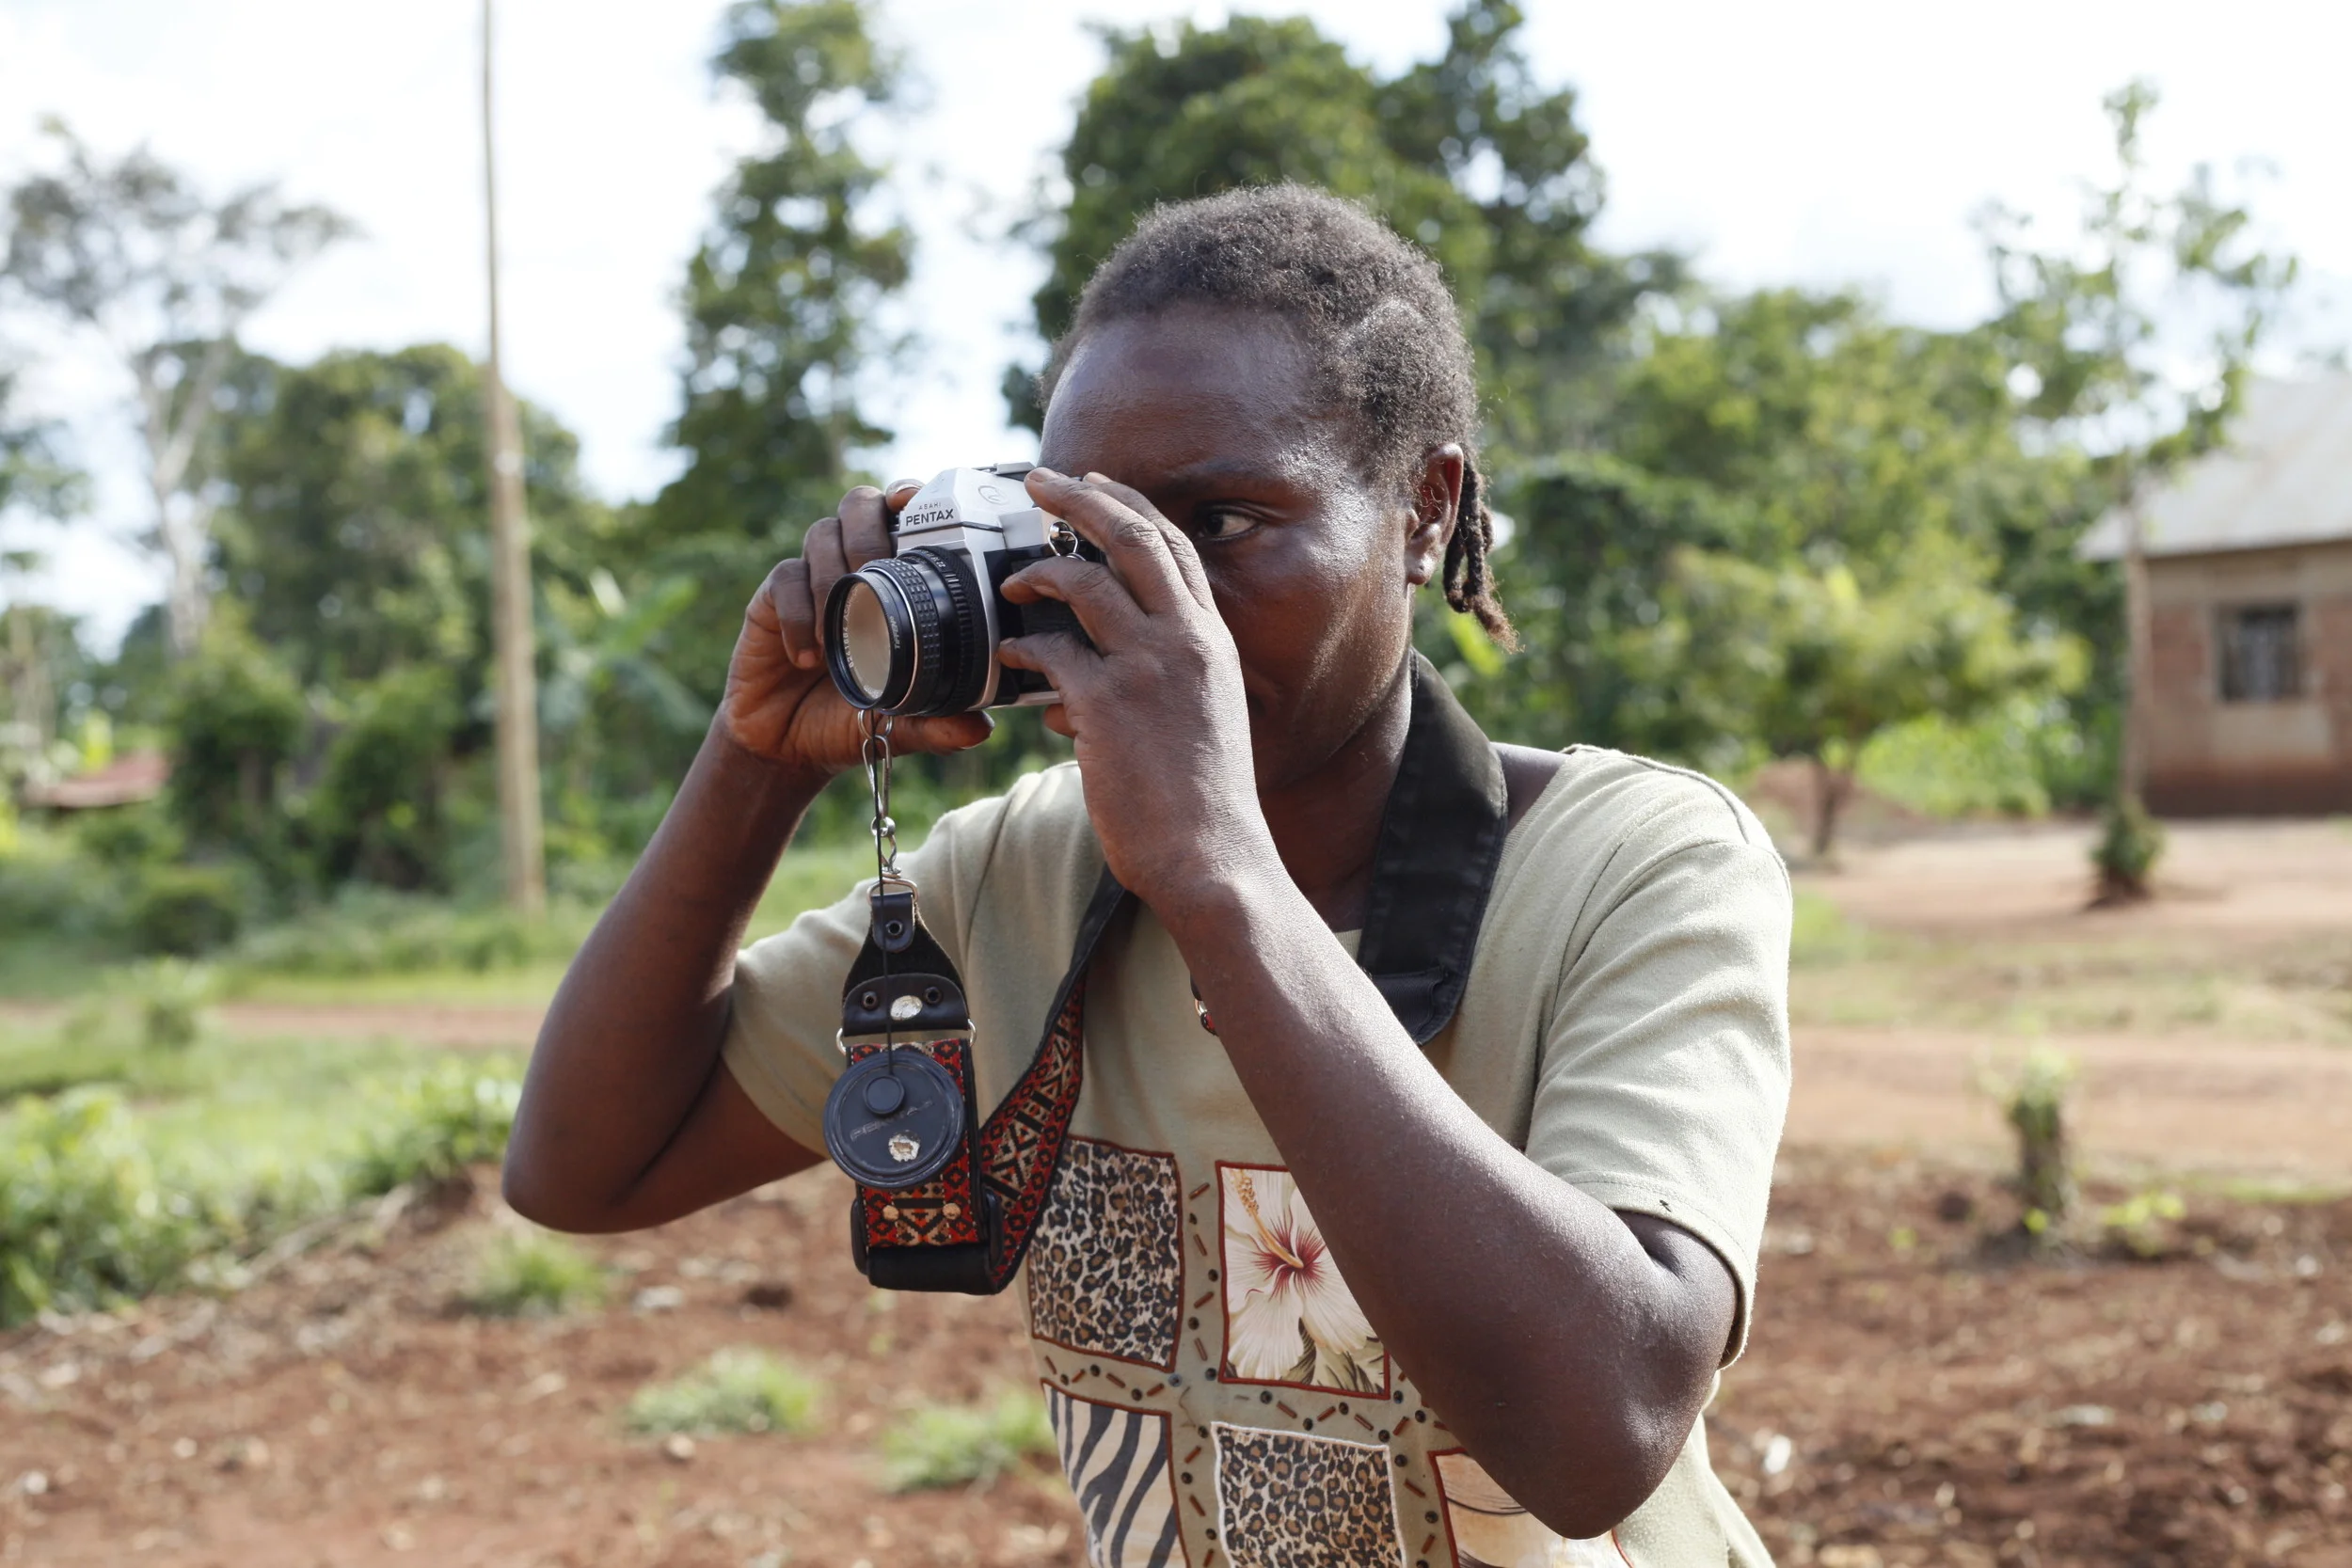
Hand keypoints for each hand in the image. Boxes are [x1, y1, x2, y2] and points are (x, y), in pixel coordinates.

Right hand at [719, 482, 992, 777]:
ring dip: (833, 576)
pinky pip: (785, 580)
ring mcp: (811, 577)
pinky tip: (809, 655)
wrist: (789, 745)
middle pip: (860, 504)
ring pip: (821, 534)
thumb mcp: (901, 724)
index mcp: (896, 581)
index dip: (910, 497)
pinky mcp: (772, 598)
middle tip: (872, 573)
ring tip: (839, 631)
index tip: (914, 501)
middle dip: (869, 529)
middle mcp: (853, 567)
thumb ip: (937, 723)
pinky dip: (800, 614)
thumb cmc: (852, 719)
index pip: (904, 516)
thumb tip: (982, 728)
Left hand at [996, 468, 1277, 912]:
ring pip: (1086, 581)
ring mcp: (1147, 668)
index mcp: (1213, 641)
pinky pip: (1050, 651)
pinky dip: (1021, 646)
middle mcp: (1186, 641)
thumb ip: (1170, 681)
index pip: (1175, 548)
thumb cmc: (1207, 804)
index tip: (1098, 483)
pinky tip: (1006, 655)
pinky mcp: (1107, 704)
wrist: (1214, 858)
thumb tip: (1099, 673)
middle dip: (1082, 497)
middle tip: (1038, 479)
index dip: (1132, 507)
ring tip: (1010, 580)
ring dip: (1039, 570)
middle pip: (1133, 538)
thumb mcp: (1207, 719)